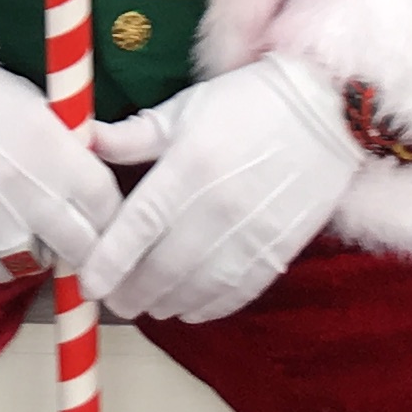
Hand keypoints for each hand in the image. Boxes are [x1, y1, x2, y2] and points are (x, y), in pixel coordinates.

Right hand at [0, 56, 120, 282]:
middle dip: (83, 244)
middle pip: (84, 247)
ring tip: (27, 232)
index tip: (100, 216)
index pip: (108, 207)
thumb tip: (90, 174)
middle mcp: (34, 193)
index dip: (108, 215)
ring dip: (40, 253)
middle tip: (72, 237)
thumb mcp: (35, 105)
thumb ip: (66, 146)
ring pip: (40, 265)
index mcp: (57, 153)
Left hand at [76, 56, 362, 323]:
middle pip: (163, 268)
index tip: (88, 283)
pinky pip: (235, 293)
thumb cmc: (247, 103)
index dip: (109, 259)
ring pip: (196, 288)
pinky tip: (188, 308)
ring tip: (147, 305)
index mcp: (189, 166)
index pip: (139, 224)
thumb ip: (135, 135)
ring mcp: (251, 234)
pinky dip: (206, 308)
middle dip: (131, 292)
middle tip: (113, 300)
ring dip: (164, 304)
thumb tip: (85, 141)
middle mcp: (217, 206)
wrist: (326, 112)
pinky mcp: (278, 251)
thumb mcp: (186, 108)